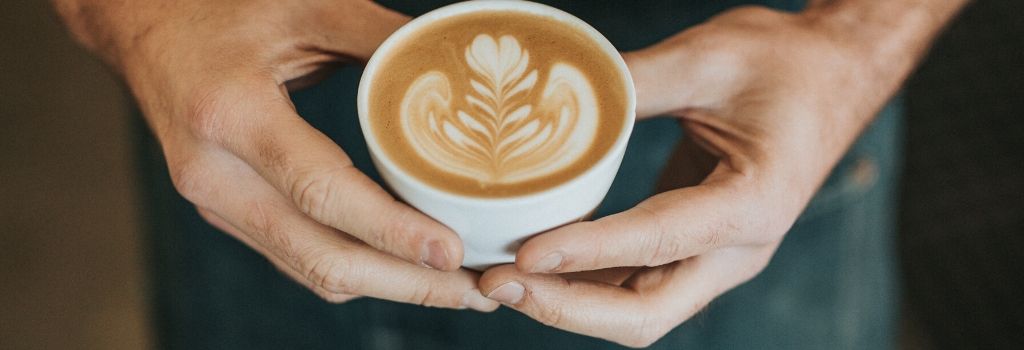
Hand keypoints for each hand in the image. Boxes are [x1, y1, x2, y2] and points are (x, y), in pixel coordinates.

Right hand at [53, 0, 497, 310]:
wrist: (145, 29)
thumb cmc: (223, 10)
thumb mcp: (304, 6)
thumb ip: (381, 37)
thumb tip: (460, 69)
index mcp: (232, 116)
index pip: (320, 192)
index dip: (390, 231)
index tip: (452, 253)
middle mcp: (215, 174)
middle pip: (318, 255)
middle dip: (404, 283)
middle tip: (475, 289)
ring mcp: (215, 202)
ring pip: (309, 268)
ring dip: (386, 285)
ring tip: (454, 287)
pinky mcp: (226, 212)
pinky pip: (296, 257)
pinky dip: (354, 269)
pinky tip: (402, 267)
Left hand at [479, 2, 964, 345]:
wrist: (833, 76)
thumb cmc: (785, 63)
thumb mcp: (708, 57)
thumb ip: (632, 82)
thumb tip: (548, 100)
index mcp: (753, 205)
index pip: (656, 243)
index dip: (584, 253)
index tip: (522, 256)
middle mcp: (738, 249)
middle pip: (644, 314)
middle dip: (565, 307)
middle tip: (495, 282)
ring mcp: (717, 256)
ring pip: (635, 310)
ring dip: (566, 303)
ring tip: (498, 277)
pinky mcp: (695, 248)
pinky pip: (635, 285)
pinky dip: (584, 283)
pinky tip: (536, 262)